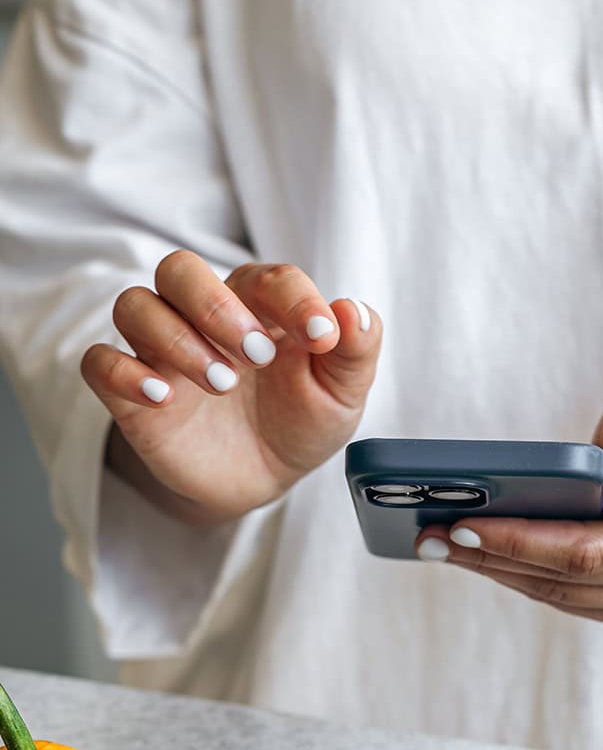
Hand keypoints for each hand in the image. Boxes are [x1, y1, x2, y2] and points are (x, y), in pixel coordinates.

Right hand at [81, 251, 381, 523]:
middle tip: (258, 355)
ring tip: (222, 382)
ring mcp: (162, 353)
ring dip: (177, 338)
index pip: (266, 277)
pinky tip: (163, 396)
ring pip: (135, 306)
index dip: (294, 299)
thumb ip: (355, 351)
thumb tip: (352, 312)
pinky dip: (125, 372)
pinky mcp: (132, 394)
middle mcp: (201, 318)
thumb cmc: (300, 423)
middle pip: (179, 269)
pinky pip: (100, 363)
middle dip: (216, 305)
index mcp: (258, 306)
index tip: (322, 338)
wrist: (263, 480)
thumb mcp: (341, 395)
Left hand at [415, 383, 602, 625]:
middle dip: (494, 555)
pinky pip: (568, 599)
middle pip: (567, 577)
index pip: (590, 548)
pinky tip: (483, 556)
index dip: (523, 542)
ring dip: (498, 571)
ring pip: (561, 594)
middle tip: (433, 536)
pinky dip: (522, 578)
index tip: (467, 524)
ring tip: (444, 546)